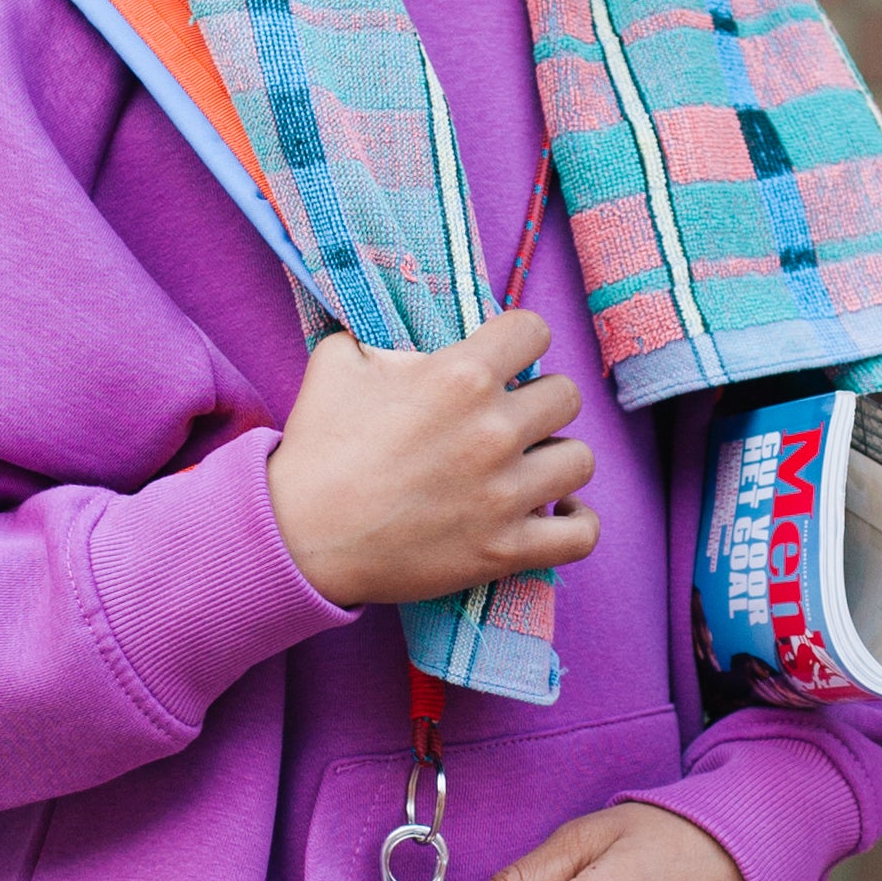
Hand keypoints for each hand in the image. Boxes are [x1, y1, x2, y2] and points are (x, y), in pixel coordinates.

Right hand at [268, 313, 596, 610]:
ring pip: (581, 459)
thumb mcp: (340, 361)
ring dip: (557, 457)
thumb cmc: (318, 447)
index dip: (520, 341)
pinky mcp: (506, 549)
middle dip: (539, 401)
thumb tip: (414, 341)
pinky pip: (582, 534)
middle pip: (566, 396)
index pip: (534, 331)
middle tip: (508, 418)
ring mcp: (506, 494)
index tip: (505, 359)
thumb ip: (387, 337)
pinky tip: (561, 510)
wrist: (299, 535)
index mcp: (461, 376)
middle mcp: (495, 431)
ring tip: (529, 464)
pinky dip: (578, 521)